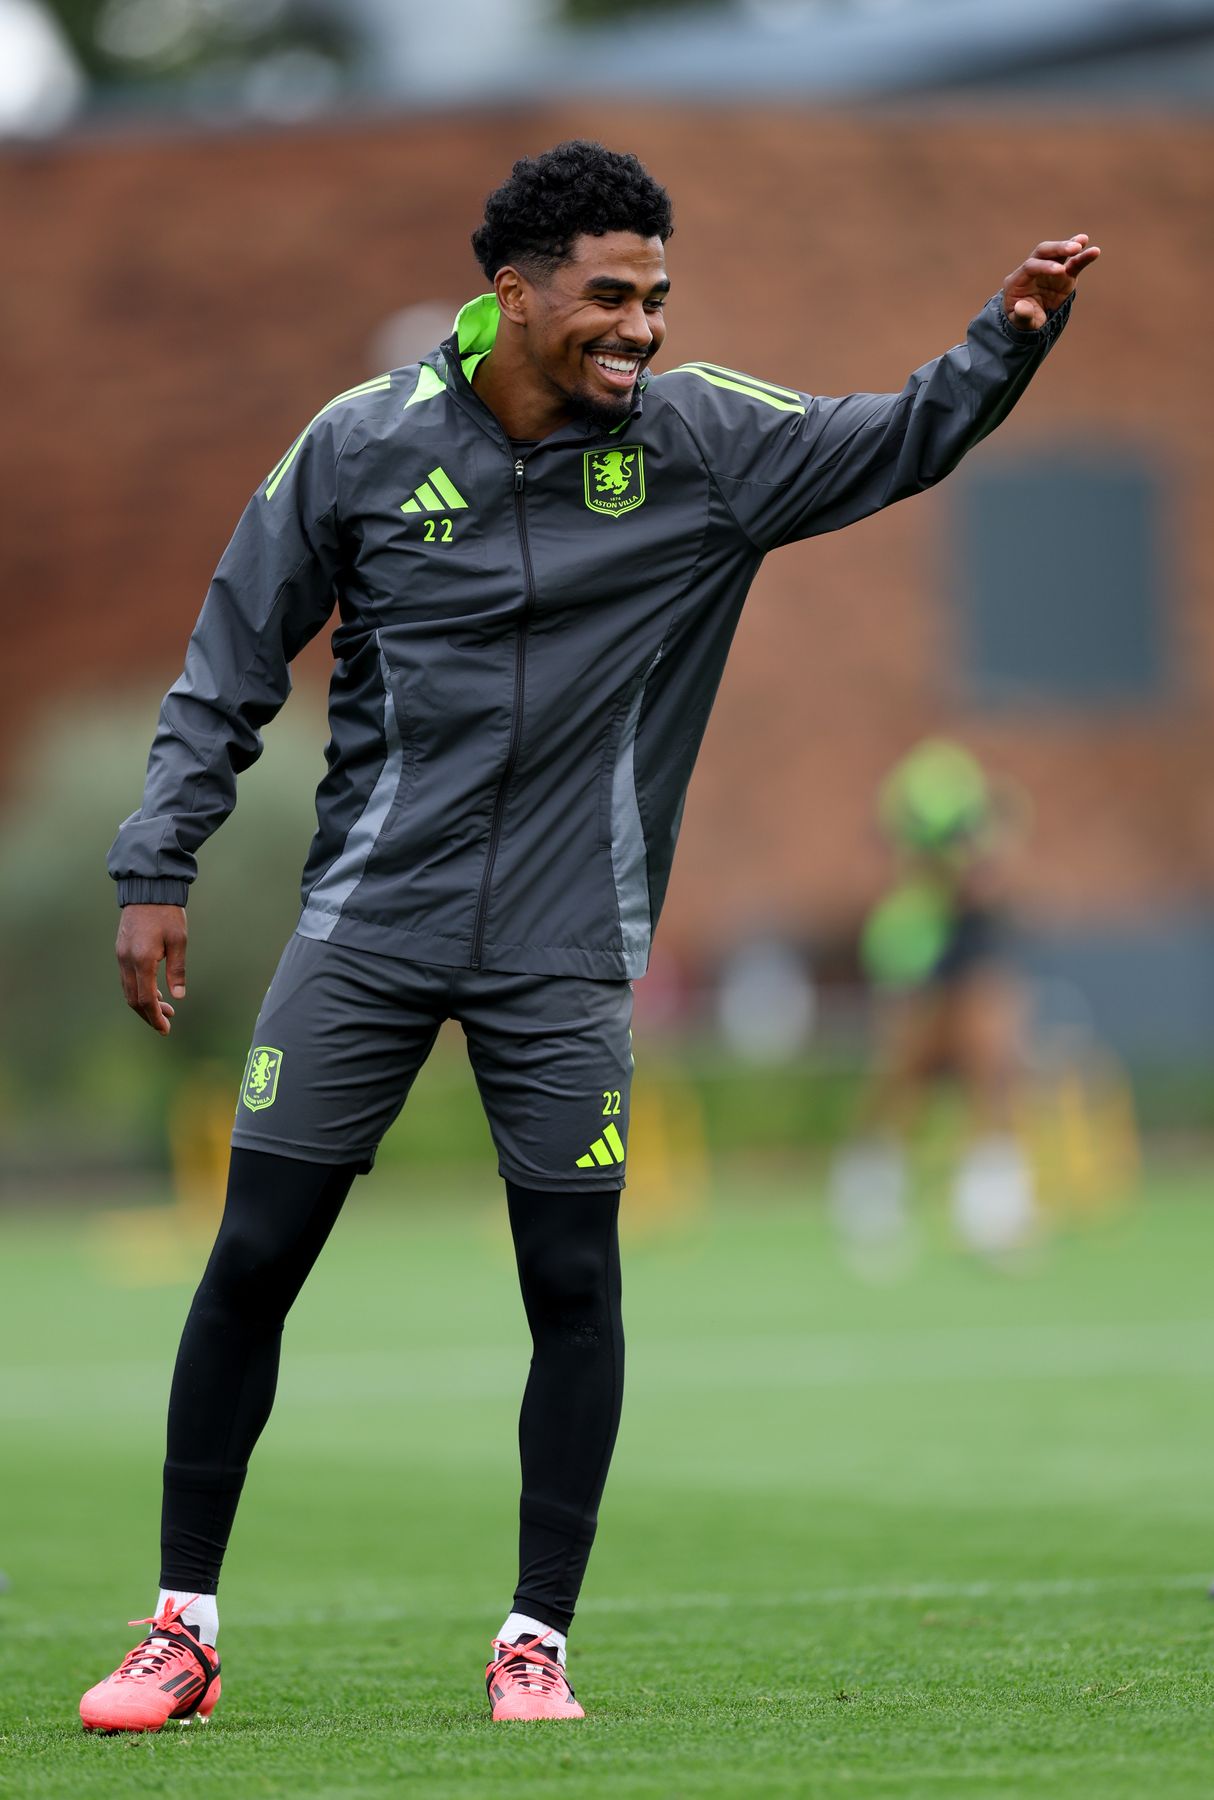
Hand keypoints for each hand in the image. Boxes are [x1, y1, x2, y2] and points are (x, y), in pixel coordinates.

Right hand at [116, 903, 187, 1034]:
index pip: (146, 999)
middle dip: (149, 1014)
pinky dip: (139, 989)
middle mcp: (127, 961)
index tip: (165, 1028)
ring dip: (144, 1003)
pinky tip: (155, 992)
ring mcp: (121, 956)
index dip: (155, 1017)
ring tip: (165, 1009)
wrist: (147, 890)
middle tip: (166, 1024)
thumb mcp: (179, 941)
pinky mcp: (121, 951)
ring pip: (129, 990)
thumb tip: (178, 996)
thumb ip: (177, 970)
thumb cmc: (167, 913)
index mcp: (142, 960)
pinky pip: (127, 978)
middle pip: (133, 999)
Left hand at [1002, 234, 1100, 330]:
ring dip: (1070, 245)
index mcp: (1017, 281)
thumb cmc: (1022, 323)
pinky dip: (1083, 257)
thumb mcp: (1020, 324)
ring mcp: (1049, 271)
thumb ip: (1021, 316)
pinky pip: (1074, 264)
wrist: (1031, 324)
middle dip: (1058, 249)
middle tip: (1074, 249)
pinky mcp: (1064, 275)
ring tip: (1083, 241)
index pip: (1030, 266)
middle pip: (1042, 252)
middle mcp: (1032, 271)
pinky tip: (1095, 251)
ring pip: (1058, 253)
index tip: (1061, 271)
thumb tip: (1022, 307)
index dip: (1045, 266)